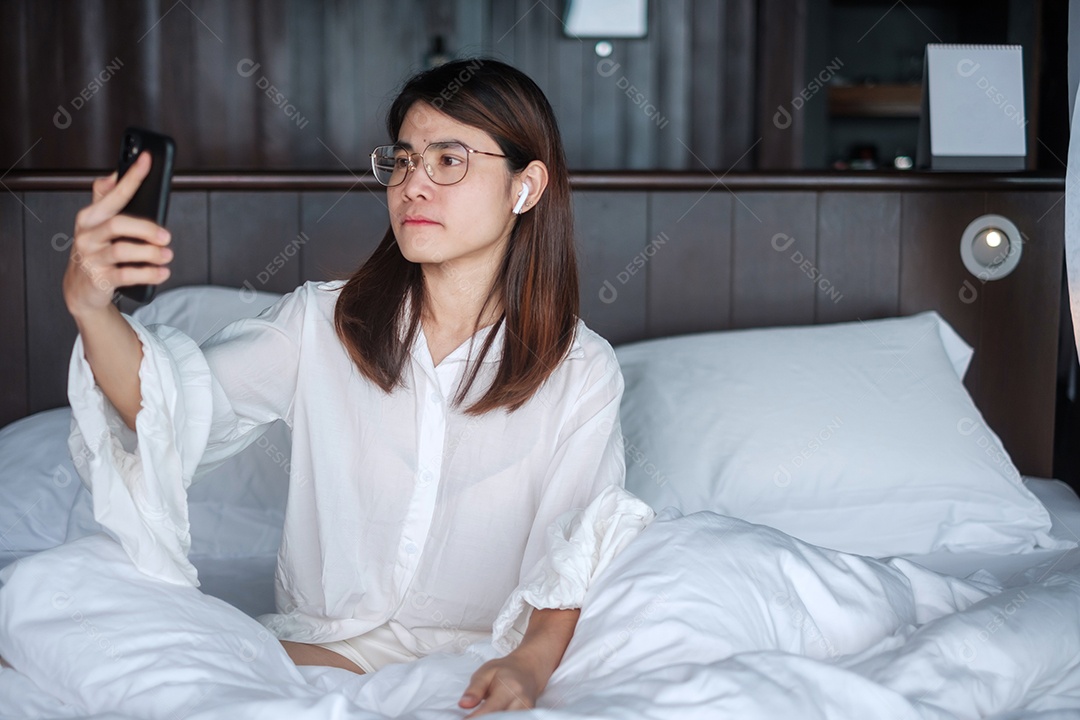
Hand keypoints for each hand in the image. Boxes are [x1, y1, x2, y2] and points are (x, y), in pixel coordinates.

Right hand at [63, 151, 172, 317]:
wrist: (82, 288)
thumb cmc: (97, 250)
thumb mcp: (97, 224)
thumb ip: (106, 199)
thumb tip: (114, 174)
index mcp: (90, 217)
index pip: (112, 193)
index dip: (131, 177)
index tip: (147, 160)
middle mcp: (87, 235)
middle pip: (118, 223)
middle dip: (147, 228)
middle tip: (166, 236)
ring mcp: (91, 258)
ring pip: (123, 250)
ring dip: (151, 253)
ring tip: (167, 255)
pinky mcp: (99, 279)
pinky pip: (127, 275)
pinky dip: (149, 274)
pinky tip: (162, 272)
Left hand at [458, 651, 544, 716]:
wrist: (528, 671)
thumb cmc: (504, 671)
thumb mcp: (486, 672)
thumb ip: (474, 689)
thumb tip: (464, 704)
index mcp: (509, 688)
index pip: (490, 709)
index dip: (475, 718)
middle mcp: (521, 702)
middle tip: (470, 718)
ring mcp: (527, 712)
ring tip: (479, 716)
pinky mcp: (528, 717)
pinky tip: (488, 717)